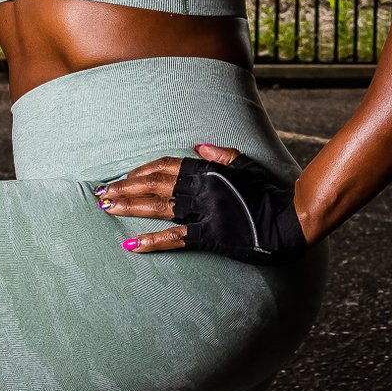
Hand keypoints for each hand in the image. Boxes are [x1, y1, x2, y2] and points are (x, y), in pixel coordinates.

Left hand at [94, 143, 308, 264]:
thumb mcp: (247, 166)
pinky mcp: (210, 235)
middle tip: (102, 193)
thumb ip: (222, 155)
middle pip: (154, 184)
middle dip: (124, 187)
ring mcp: (204, 212)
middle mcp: (201, 188)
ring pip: (158, 207)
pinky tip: (131, 244)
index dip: (141, 171)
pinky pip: (176, 238)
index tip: (123, 176)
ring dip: (128, 206)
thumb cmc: (270, 192)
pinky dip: (152, 241)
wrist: (290, 220)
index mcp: (208, 170)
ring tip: (106, 208)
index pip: (165, 166)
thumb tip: (199, 146)